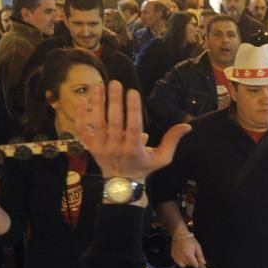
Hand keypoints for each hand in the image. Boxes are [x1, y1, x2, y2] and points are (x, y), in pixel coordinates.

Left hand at [75, 81, 190, 181]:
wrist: (121, 184)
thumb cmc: (144, 167)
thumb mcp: (162, 158)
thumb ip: (172, 140)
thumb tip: (187, 126)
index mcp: (134, 150)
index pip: (133, 127)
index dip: (133, 109)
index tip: (133, 91)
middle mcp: (115, 148)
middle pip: (113, 122)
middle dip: (114, 101)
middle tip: (115, 83)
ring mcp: (100, 147)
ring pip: (96, 123)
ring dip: (97, 104)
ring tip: (99, 86)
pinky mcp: (89, 147)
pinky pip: (81, 130)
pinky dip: (80, 116)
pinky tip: (82, 100)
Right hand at [171, 229, 206, 267]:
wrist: (179, 234)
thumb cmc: (190, 240)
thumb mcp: (197, 246)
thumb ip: (200, 256)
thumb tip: (203, 263)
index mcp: (188, 254)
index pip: (194, 264)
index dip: (198, 265)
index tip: (199, 263)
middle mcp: (182, 257)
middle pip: (189, 265)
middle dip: (192, 262)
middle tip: (193, 257)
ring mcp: (176, 257)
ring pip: (184, 265)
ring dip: (187, 262)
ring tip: (188, 256)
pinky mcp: (173, 256)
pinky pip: (178, 263)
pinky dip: (181, 262)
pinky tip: (183, 256)